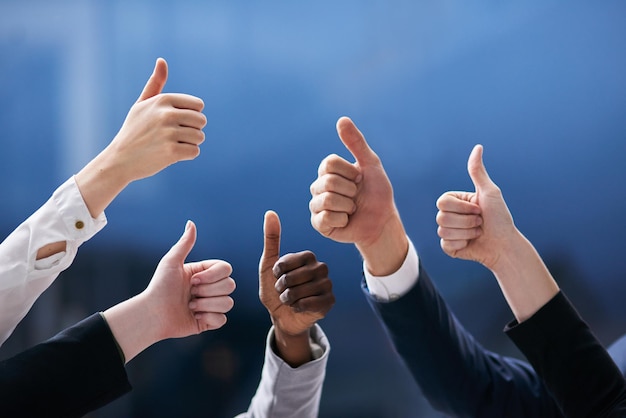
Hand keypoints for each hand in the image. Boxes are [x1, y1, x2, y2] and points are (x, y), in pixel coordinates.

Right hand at [75, 58, 206, 217]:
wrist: (120, 159)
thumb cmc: (134, 130)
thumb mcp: (142, 104)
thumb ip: (155, 84)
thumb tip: (161, 60)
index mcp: (163, 100)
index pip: (198, 105)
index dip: (190, 116)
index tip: (174, 122)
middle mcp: (166, 114)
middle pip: (202, 121)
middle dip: (192, 129)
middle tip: (173, 135)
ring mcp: (169, 133)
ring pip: (200, 137)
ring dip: (189, 143)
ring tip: (170, 144)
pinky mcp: (171, 152)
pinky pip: (195, 151)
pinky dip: (187, 155)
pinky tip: (171, 154)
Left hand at [103, 220, 234, 362]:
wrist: (152, 315)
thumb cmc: (159, 287)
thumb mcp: (171, 262)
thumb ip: (185, 243)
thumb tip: (191, 222)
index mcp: (204, 273)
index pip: (226, 269)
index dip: (212, 276)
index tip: (192, 280)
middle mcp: (210, 288)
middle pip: (230, 285)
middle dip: (208, 291)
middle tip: (190, 294)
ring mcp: (211, 305)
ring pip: (228, 303)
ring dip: (207, 305)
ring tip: (190, 306)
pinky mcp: (209, 321)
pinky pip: (223, 319)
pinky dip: (208, 318)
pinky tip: (194, 317)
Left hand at [259, 211, 333, 336]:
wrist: (281, 316)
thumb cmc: (274, 288)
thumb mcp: (268, 264)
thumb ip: (271, 239)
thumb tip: (270, 212)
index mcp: (308, 256)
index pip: (287, 262)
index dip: (277, 273)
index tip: (277, 277)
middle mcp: (321, 267)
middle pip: (294, 277)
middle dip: (282, 287)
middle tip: (284, 290)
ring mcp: (327, 285)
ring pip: (301, 291)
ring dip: (288, 298)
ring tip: (290, 299)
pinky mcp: (329, 301)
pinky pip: (310, 304)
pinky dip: (298, 307)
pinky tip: (299, 307)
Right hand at [309, 117, 406, 274]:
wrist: (382, 220)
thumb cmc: (376, 192)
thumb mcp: (370, 164)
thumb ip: (356, 143)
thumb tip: (342, 119)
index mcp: (328, 171)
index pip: (329, 163)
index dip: (349, 171)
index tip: (359, 178)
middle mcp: (319, 186)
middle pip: (328, 181)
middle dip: (351, 190)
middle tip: (357, 196)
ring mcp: (317, 205)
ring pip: (327, 200)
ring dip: (348, 206)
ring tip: (352, 208)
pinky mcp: (319, 224)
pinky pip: (325, 218)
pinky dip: (343, 219)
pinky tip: (346, 220)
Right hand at [436, 145, 558, 321]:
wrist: (504, 245)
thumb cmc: (500, 218)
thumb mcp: (489, 192)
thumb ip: (477, 171)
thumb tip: (478, 147)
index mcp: (455, 202)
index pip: (442, 202)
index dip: (462, 207)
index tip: (478, 208)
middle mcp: (449, 215)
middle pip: (441, 217)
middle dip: (466, 221)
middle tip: (480, 222)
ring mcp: (448, 232)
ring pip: (443, 231)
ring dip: (467, 233)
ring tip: (478, 233)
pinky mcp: (448, 247)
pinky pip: (446, 244)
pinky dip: (462, 244)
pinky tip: (471, 243)